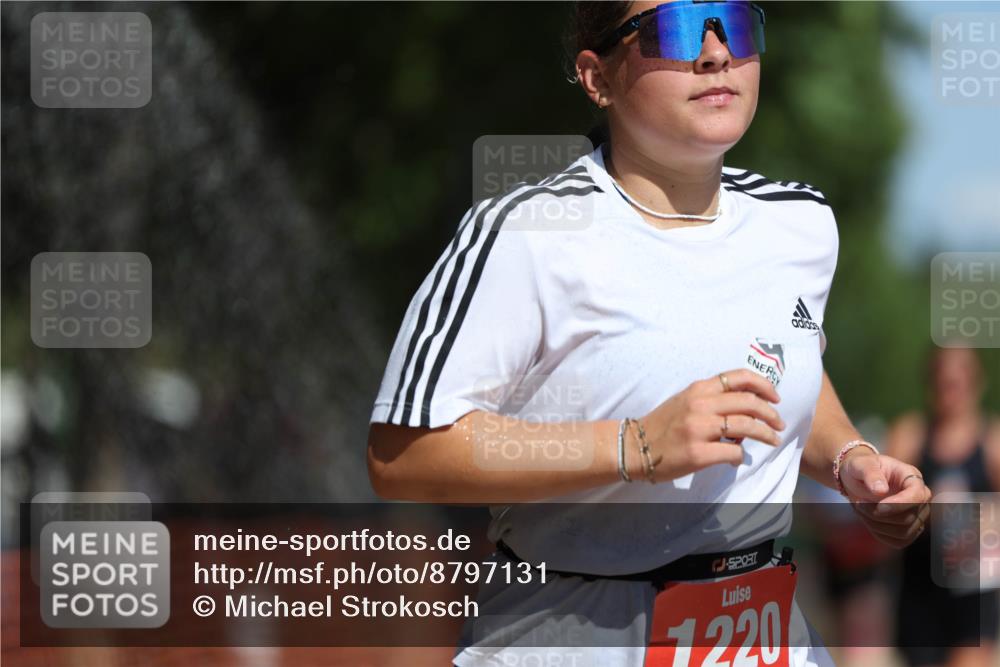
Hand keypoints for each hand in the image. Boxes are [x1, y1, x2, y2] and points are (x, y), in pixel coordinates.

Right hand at [635, 369, 785, 480]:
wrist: (635, 447)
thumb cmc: (663, 424)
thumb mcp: (685, 400)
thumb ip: (712, 398)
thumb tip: (745, 406)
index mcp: (699, 389)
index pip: (739, 378)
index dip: (764, 386)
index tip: (775, 398)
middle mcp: (700, 405)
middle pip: (749, 402)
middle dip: (771, 414)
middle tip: (779, 424)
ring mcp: (699, 429)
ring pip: (747, 426)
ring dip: (766, 434)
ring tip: (773, 440)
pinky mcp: (699, 453)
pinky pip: (734, 452)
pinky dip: (741, 456)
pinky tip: (736, 459)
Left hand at [840, 448, 930, 547]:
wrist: (857, 478)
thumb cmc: (860, 467)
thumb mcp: (860, 464)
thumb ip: (870, 473)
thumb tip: (881, 490)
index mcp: (912, 477)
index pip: (917, 496)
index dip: (899, 505)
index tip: (878, 507)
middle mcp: (920, 497)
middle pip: (908, 518)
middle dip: (878, 515)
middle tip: (859, 503)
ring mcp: (917, 514)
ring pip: (903, 533)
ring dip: (876, 525)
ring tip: (861, 510)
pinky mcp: (909, 529)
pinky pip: (898, 541)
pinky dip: (879, 534)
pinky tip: (868, 520)